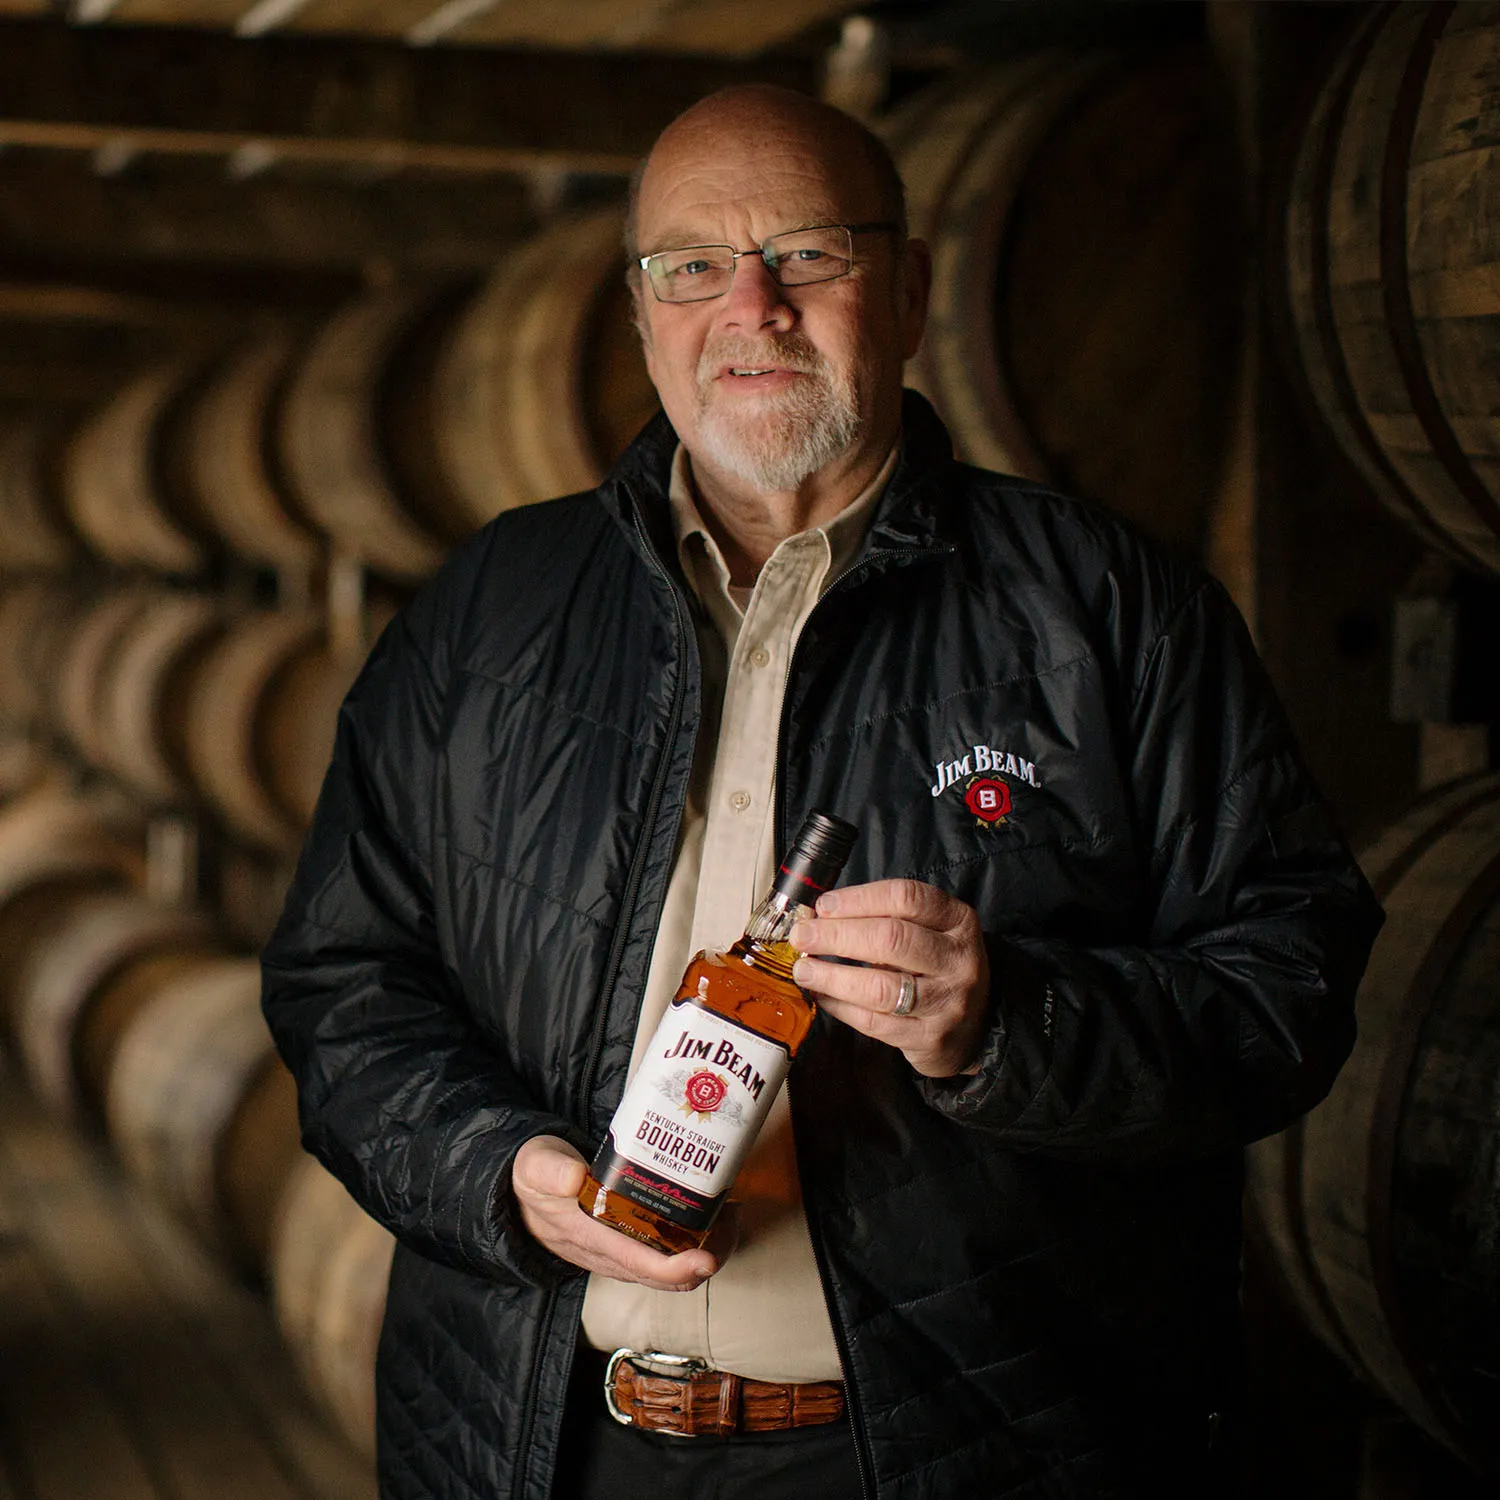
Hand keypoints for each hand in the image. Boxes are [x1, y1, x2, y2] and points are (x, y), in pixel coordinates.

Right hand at [512, 1135, 718, 1290]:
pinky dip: (697, 1236)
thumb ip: (549, 1170)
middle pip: (669, 1274)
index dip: (677, 1268)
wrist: (522, 1193)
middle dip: (709, 1255)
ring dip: (709, 1247)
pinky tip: (712, 1209)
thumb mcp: (534, 1166)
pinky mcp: (631, 1241)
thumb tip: (571, 1177)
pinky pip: (670, 1250)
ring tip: (731, 1210)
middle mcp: (612, 1254)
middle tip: (734, 1217)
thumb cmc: (534, 1177)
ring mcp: (624, 1251)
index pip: (639, 1265)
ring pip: (675, 1266)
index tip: (708, 1257)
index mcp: (590, 1239)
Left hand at [791, 878, 990, 1077]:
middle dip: (837, 936)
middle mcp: (958, 959)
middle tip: (803, 936)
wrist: (974, 1027)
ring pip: (880, 986)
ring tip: (804, 969)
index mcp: (958, 921)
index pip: (907, 898)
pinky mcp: (929, 1038)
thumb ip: (883, 918)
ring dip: (832, 976)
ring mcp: (947, 1002)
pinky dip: (840, 1007)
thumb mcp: (929, 932)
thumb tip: (819, 916)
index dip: (859, 899)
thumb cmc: (937, 968)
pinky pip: (874, 1022)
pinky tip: (822, 994)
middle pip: (891, 938)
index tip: (824, 906)